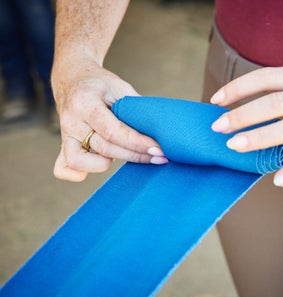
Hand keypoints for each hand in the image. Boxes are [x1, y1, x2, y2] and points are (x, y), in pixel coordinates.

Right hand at [52, 59, 167, 181]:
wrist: (72, 77)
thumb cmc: (100, 84)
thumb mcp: (120, 87)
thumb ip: (135, 108)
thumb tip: (160, 130)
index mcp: (85, 103)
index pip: (112, 131)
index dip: (137, 143)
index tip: (158, 149)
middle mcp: (71, 120)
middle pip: (104, 148)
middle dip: (135, 155)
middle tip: (159, 156)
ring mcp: (64, 134)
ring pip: (82, 161)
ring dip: (110, 163)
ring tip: (131, 155)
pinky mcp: (64, 144)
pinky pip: (64, 167)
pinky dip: (79, 173)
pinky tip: (102, 164)